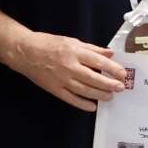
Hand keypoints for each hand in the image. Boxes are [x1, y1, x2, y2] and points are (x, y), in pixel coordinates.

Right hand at [9, 31, 125, 111]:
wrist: (24, 52)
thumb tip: (110, 53)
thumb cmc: (49, 43)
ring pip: (84, 90)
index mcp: (75, 52)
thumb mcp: (72, 41)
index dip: (112, 68)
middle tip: (120, 88)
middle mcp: (69, 67)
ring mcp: (61, 79)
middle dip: (109, 84)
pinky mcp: (54, 89)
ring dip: (99, 95)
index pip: (98, 62)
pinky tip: (92, 106)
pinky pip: (71, 99)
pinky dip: (82, 104)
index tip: (123, 74)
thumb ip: (92, 48)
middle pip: (94, 78)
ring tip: (110, 97)